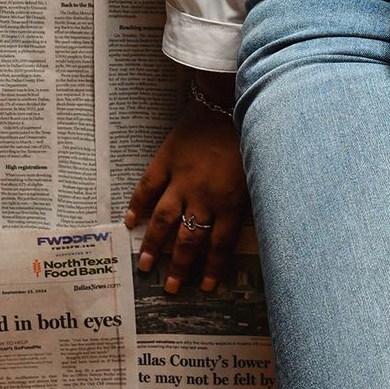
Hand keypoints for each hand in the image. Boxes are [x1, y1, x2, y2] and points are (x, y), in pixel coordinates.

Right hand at [125, 78, 248, 295]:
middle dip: (179, 266)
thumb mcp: (259, 174)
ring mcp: (182, 179)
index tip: (204, 288)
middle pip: (190, 239)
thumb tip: (250, 228)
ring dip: (154, 244)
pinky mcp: (166, 160)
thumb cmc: (250, 136)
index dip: (212, 268)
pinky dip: (137, 205)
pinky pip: (147, 187)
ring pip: (165, 219)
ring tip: (143, 265)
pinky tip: (130, 222)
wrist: (230, 100)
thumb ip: (251, 202)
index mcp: (231, 201)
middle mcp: (204, 196)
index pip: (220, 245)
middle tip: (169, 288)